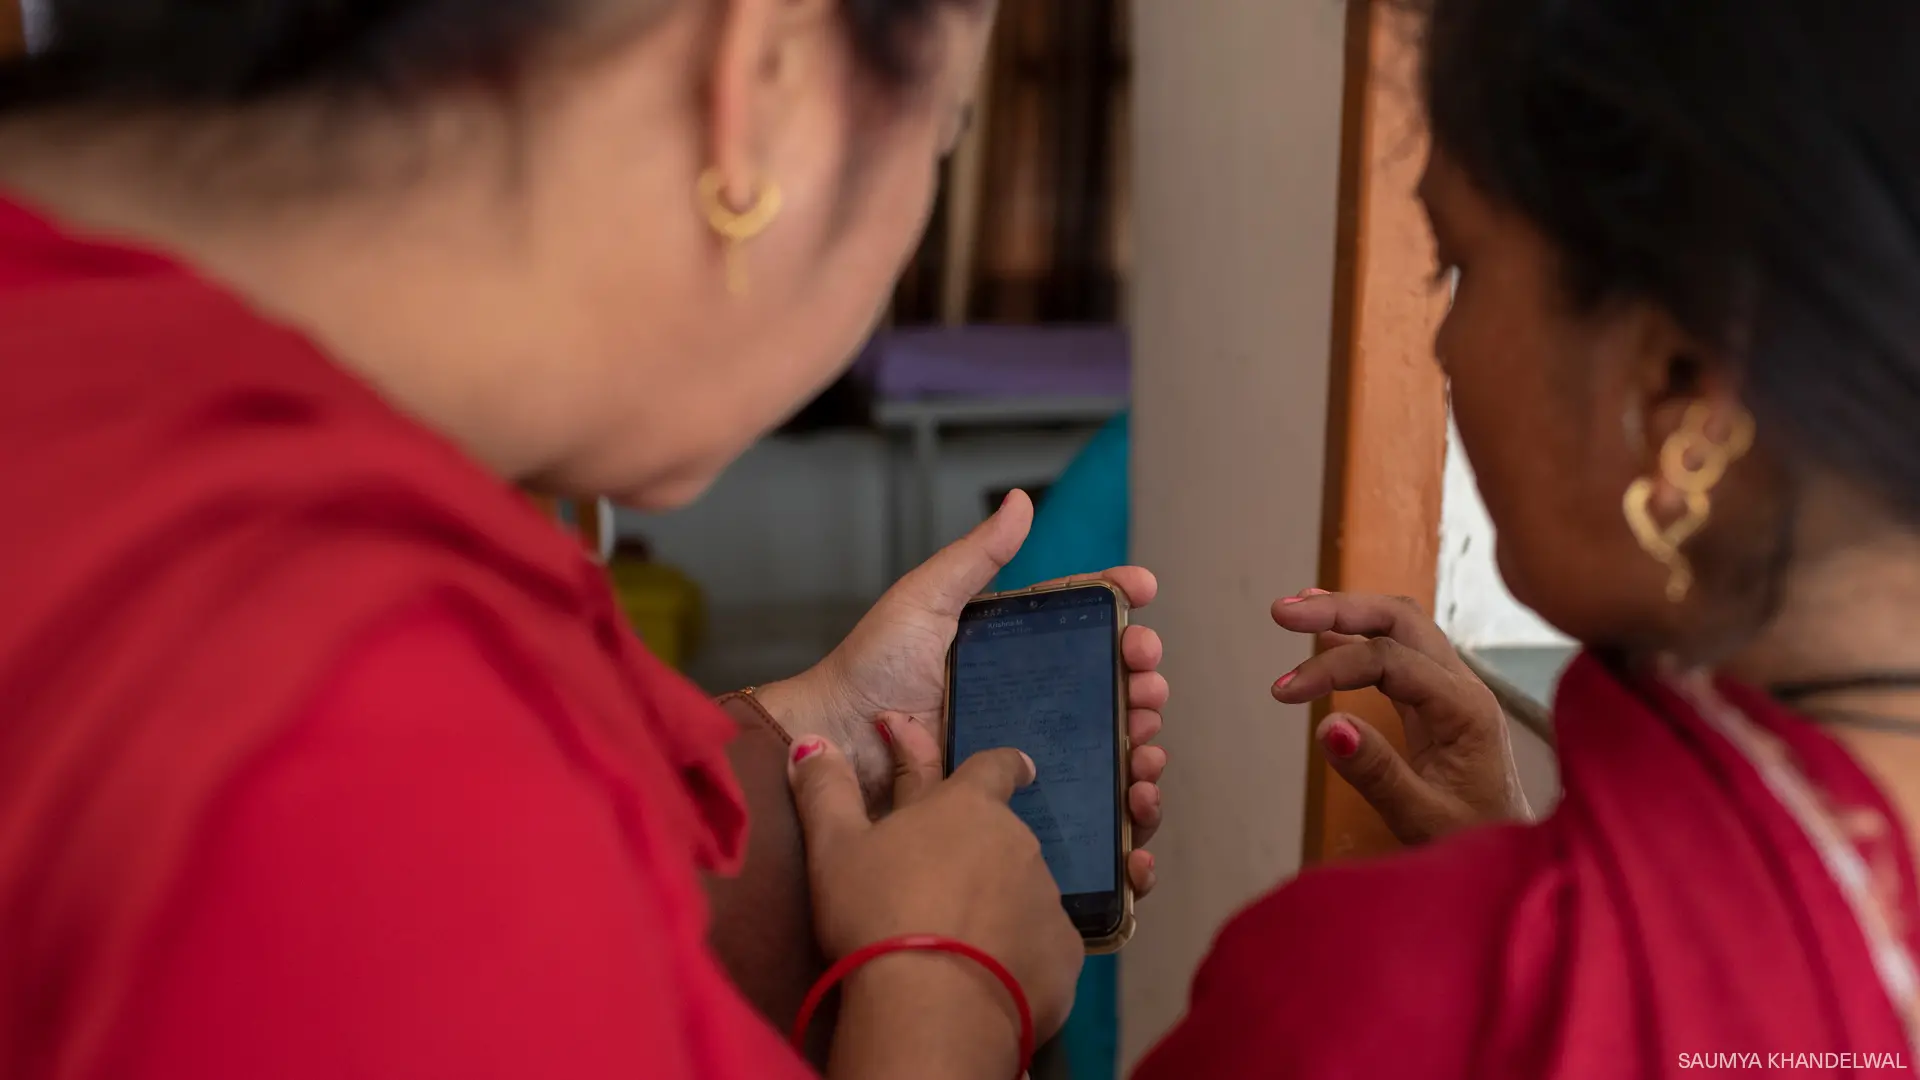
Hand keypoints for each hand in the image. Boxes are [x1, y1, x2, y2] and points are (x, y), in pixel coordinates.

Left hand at [758, 491, 1167, 896]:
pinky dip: (1125, 802)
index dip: (1119, 604)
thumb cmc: (869, 669)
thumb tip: (1022, 502)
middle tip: (1146, 675)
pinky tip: (1137, 794)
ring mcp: (1028, 750)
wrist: (839, 747)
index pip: (1081, 621)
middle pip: (1108, 684)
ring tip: (1145, 734)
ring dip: (1142, 736)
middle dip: (1141, 675)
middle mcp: (1027, 697)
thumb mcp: (925, 600)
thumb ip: (975, 556)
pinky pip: (1087, 803)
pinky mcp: (1022, 800)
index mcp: (1011, 648)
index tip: (1145, 591)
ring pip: (1108, 744)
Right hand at [788, 732, 1083, 1069]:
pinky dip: (1021, 955)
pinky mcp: (1063, 955)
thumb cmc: (877, 911)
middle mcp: (1020, 843)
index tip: (1018, 768)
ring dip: (1000, 905)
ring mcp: (1048, 900)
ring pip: (1024, 892)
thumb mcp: (834, 848)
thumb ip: (826, 791)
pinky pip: (1042, 946)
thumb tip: (811, 740)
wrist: (931, 1007)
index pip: (996, 766)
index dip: (1003, 766)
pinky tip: (992, 979)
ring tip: (962, 944)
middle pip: (1006, 838)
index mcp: (969, 806)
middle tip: (945, 887)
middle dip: (982, 854)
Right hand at [1270, 590, 1530, 843]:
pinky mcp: (1438, 704)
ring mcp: (1452, 691)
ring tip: (1298, 612)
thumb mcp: (1424, 819)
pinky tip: (1328, 638)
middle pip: (1401, 620)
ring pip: (1401, 629)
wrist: (1512, 857)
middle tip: (1283, 614)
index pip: (1390, 660)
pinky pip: (1399, 655)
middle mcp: (1463, 688)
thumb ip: (1377, 773)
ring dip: (1350, 615)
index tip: (1283, 691)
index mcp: (1466, 709)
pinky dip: (1359, 640)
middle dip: (1341, 608)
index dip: (1332, 668)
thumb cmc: (1476, 841)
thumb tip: (1329, 726)